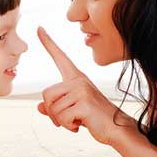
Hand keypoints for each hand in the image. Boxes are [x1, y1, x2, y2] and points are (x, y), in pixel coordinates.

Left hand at [37, 27, 133, 144]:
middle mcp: (79, 80)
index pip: (60, 57)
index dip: (48, 43)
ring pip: (53, 108)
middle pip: (47, 94)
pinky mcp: (84, 103)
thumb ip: (56, 108)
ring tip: (76, 121)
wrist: (118, 128)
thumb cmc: (95, 118)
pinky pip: (62, 117)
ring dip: (61, 121)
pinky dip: (68, 126)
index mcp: (76, 78)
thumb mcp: (73, 110)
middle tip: (65, 120)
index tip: (39, 28)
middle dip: (52, 112)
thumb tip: (39, 107)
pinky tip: (80, 125)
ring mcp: (82, 90)